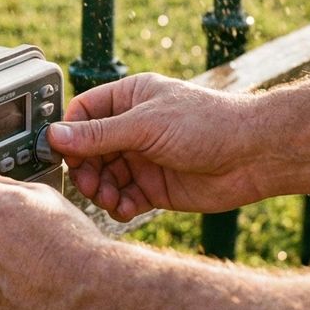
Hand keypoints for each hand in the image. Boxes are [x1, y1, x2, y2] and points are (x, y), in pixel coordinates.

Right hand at [48, 73, 263, 220]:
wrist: (254, 156)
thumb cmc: (208, 123)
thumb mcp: (146, 124)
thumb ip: (100, 134)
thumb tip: (55, 135)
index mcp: (128, 99)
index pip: (83, 114)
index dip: (69, 135)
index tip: (62, 154)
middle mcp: (132, 128)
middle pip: (88, 151)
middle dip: (85, 169)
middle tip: (90, 184)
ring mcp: (142, 158)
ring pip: (104, 178)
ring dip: (102, 191)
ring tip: (111, 200)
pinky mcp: (154, 187)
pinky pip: (124, 199)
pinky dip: (120, 206)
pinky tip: (127, 209)